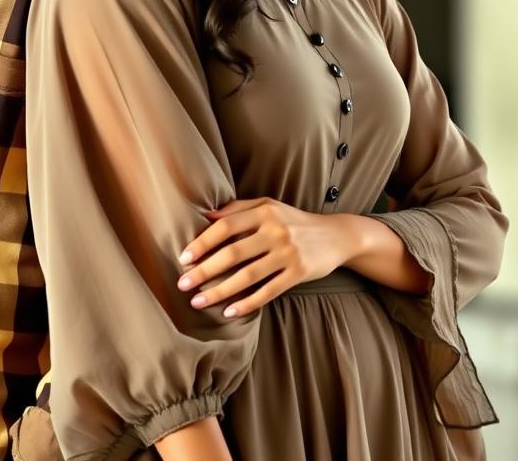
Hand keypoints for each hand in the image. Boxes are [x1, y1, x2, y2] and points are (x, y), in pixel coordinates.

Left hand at [175, 197, 357, 316]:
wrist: (335, 235)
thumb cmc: (293, 220)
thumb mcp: (268, 206)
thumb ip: (237, 209)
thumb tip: (205, 216)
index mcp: (263, 212)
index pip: (225, 226)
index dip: (202, 242)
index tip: (183, 258)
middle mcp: (275, 231)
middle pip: (232, 253)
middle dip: (204, 270)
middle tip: (182, 284)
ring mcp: (287, 254)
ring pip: (247, 276)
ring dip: (219, 291)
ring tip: (198, 302)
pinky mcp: (298, 274)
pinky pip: (268, 292)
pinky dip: (247, 303)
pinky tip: (229, 312)